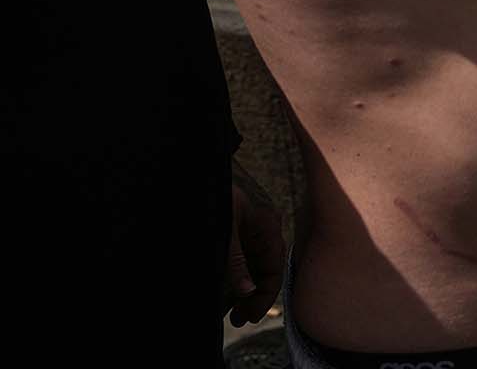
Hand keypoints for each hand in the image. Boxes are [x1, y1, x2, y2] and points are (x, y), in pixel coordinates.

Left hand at [224, 165, 283, 327]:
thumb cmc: (214, 190)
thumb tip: (248, 292)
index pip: (274, 270)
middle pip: (264, 268)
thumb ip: (236, 261)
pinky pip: (240, 251)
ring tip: (222, 306)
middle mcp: (264, 226)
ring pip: (251, 262)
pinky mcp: (236, 221)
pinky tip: (219, 282)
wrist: (198, 161)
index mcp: (268, 226)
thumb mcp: (223, 229)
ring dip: (239, 284)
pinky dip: (232, 270)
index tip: (246, 318)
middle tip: (234, 318)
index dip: (263, 297)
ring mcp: (250, 223)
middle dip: (250, 295)